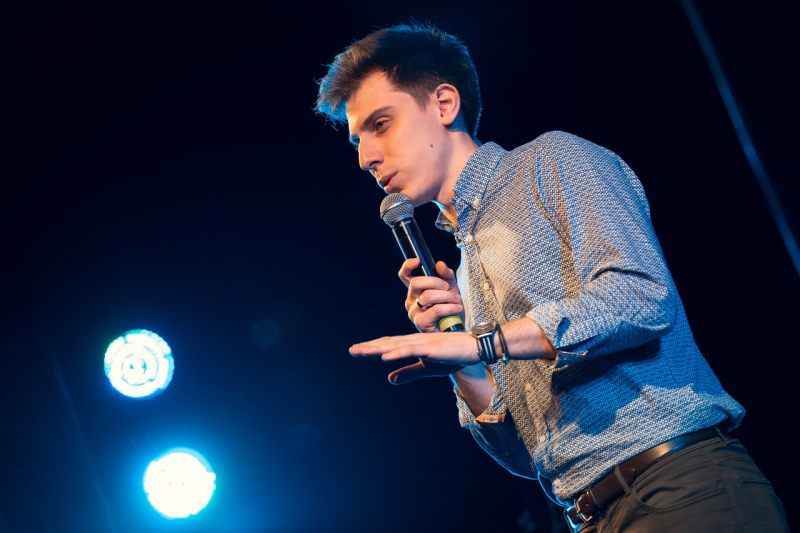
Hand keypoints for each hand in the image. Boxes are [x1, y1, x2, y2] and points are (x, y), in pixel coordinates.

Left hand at [350, 332, 479, 383]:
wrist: (473, 349)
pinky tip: (385, 356)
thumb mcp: (427, 368)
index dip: (373, 347)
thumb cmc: (452, 357)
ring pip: (396, 345)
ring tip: (362, 351)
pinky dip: (397, 352)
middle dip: (370, 347)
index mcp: (414, 344)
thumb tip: (389, 379)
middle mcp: (415, 340)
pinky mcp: (431, 347)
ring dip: (378, 348)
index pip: (389, 344)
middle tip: (353, 350)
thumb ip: (409, 372)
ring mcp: (422, 342)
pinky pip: (411, 349)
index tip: (357, 350)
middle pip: (388, 343)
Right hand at [401, 259, 462, 332]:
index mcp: (416, 290)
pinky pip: (435, 310)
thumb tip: (440, 264)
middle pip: (416, 283)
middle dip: (435, 282)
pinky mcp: (421, 323)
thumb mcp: (451, 287)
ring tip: (457, 300)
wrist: (457, 327)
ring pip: (427, 296)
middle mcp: (411, 300)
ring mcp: (414, 312)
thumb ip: (446, 275)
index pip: (405, 276)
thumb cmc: (451, 307)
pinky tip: (457, 308)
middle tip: (448, 287)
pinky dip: (449, 307)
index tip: (418, 261)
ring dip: (446, 296)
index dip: (408, 266)